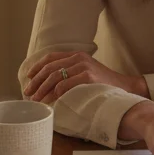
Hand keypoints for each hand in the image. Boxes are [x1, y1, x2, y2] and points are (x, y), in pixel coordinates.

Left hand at [24, 51, 147, 103]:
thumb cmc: (103, 83)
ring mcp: (83, 66)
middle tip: (28, 93)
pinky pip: (66, 84)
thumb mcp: (86, 72)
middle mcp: (78, 58)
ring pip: (55, 76)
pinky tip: (52, 99)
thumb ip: (71, 73)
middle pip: (50, 67)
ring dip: (42, 89)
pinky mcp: (88, 76)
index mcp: (76, 55)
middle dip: (36, 81)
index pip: (50, 57)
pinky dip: (56, 91)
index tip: (28, 78)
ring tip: (36, 99)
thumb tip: (49, 85)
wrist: (125, 87)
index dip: (37, 67)